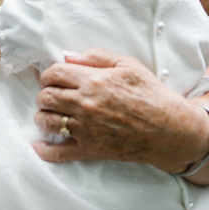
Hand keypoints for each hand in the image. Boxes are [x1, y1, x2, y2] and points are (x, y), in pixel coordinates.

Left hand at [32, 48, 208, 173]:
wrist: (170, 129)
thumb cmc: (151, 94)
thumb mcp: (128, 65)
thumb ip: (96, 56)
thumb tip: (68, 56)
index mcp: (93, 81)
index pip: (53, 74)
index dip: (49, 74)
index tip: (54, 78)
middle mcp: (85, 104)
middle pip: (45, 97)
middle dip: (45, 94)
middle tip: (52, 95)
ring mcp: (86, 129)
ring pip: (46, 121)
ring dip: (43, 116)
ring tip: (50, 114)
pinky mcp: (90, 150)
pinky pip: (58, 153)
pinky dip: (45, 150)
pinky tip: (38, 145)